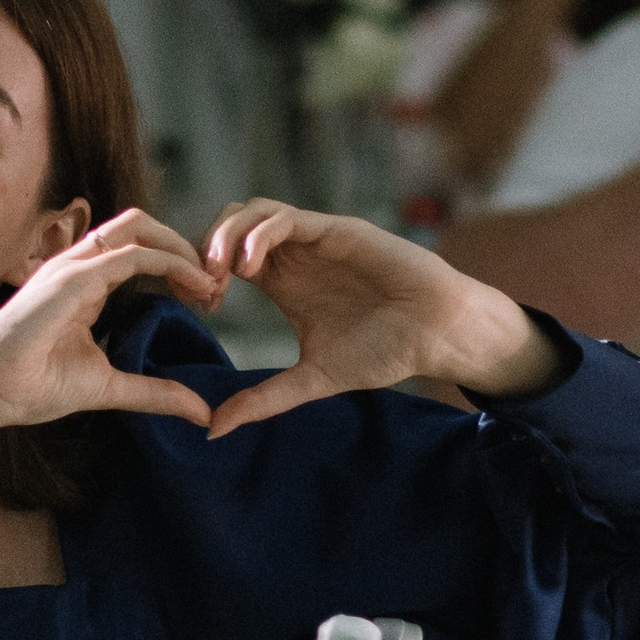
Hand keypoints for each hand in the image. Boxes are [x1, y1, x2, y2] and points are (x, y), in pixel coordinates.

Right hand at [0, 211, 221, 469]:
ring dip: (183, 250)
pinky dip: (170, 262)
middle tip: (216, 286)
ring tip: (210, 284)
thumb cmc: (30, 385)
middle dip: (186, 247)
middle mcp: (79, 266)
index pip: (140, 251)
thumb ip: (155, 393)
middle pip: (142, 226)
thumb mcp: (109, 387)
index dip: (180, 266)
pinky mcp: (72, 278)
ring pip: (140, 229)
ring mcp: (73, 267)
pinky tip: (194, 286)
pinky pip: (132, 255)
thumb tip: (202, 412)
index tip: (209, 300)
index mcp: (85, 284)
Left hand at [198, 200, 556, 437]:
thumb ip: (264, 400)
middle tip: (205, 288)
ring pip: (252, 211)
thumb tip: (212, 429)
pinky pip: (287, 217)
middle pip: (228, 224)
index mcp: (283, 280)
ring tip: (222, 273)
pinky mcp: (336, 230)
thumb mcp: (312, 380)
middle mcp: (294, 254)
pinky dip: (259, 235)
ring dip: (227, 236)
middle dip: (205, 249)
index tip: (203, 308)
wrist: (436, 334)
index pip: (224, 257)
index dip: (203, 275)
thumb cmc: (385, 350)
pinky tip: (251, 268)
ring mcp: (314, 238)